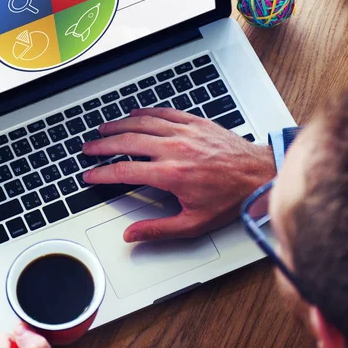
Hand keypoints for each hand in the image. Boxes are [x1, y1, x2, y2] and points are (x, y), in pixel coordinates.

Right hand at [82, 108, 275, 242]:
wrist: (259, 174)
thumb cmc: (230, 198)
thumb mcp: (194, 223)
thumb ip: (158, 229)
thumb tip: (132, 235)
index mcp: (171, 174)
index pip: (124, 171)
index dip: (102, 173)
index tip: (90, 175)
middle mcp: (174, 149)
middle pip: (127, 142)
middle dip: (102, 145)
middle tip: (88, 148)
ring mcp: (184, 132)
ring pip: (141, 123)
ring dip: (118, 126)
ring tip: (103, 129)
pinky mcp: (194, 122)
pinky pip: (163, 112)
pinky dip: (144, 112)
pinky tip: (134, 114)